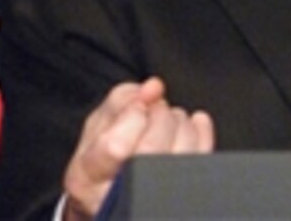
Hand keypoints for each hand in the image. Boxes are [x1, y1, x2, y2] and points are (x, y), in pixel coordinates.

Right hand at [61, 77, 214, 219]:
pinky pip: (202, 160)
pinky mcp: (182, 196)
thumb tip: (153, 88)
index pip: (116, 146)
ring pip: (182, 155)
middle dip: (160, 117)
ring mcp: (152, 201)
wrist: (110, 188)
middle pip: (152, 150)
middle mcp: (117, 197)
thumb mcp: (99, 122)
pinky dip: (200, 132)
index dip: (133, 115)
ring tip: (166, 122)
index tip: (137, 107)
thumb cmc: (102, 154)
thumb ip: (124, 99)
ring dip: (180, 124)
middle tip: (156, 110)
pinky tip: (188, 127)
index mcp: (88, 176)